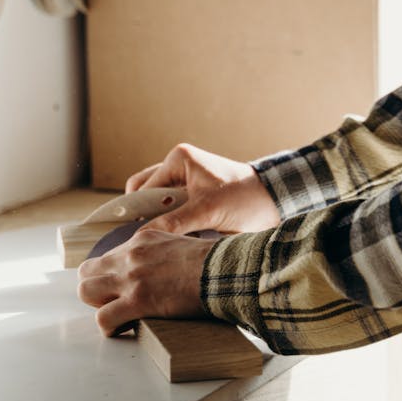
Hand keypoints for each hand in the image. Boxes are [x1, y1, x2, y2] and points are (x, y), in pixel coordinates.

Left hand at [77, 226, 216, 336]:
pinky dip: (109, 327)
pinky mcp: (137, 300)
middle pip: (87, 271)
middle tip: (114, 301)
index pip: (108, 256)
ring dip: (98, 305)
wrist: (223, 270)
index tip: (120, 287)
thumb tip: (159, 270)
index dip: (110, 275)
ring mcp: (132, 277)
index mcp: (142, 238)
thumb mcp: (179, 244)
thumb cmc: (210, 262)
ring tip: (117, 313)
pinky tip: (123, 329)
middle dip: (96, 288)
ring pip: (86, 291)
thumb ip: (160, 253)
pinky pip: (103, 318)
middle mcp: (131, 254)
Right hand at [125, 143, 280, 235]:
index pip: (143, 188)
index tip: (127, 237)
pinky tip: (172, 240)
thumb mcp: (207, 211)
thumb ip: (173, 222)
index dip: (135, 213)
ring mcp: (184, 182)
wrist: (274, 202)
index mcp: (178, 159)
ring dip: (157, 222)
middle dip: (144, 216)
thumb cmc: (245, 198)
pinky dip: (168, 225)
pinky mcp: (192, 198)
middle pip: (144, 194)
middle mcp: (178, 167)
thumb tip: (141, 237)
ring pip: (156, 205)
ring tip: (160, 241)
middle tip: (144, 240)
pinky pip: (170, 211)